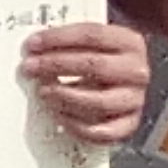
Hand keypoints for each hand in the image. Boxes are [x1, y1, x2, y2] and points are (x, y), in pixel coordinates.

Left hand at [21, 21, 153, 146]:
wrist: (126, 85)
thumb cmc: (102, 62)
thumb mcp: (92, 46)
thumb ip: (69, 44)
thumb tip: (34, 50)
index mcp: (129, 42)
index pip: (91, 35)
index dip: (58, 39)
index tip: (32, 44)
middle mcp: (136, 71)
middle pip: (94, 65)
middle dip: (55, 66)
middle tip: (30, 68)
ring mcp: (134, 99)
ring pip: (98, 101)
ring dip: (64, 97)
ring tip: (43, 93)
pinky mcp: (128, 124)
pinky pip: (101, 132)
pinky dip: (76, 126)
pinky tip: (59, 115)